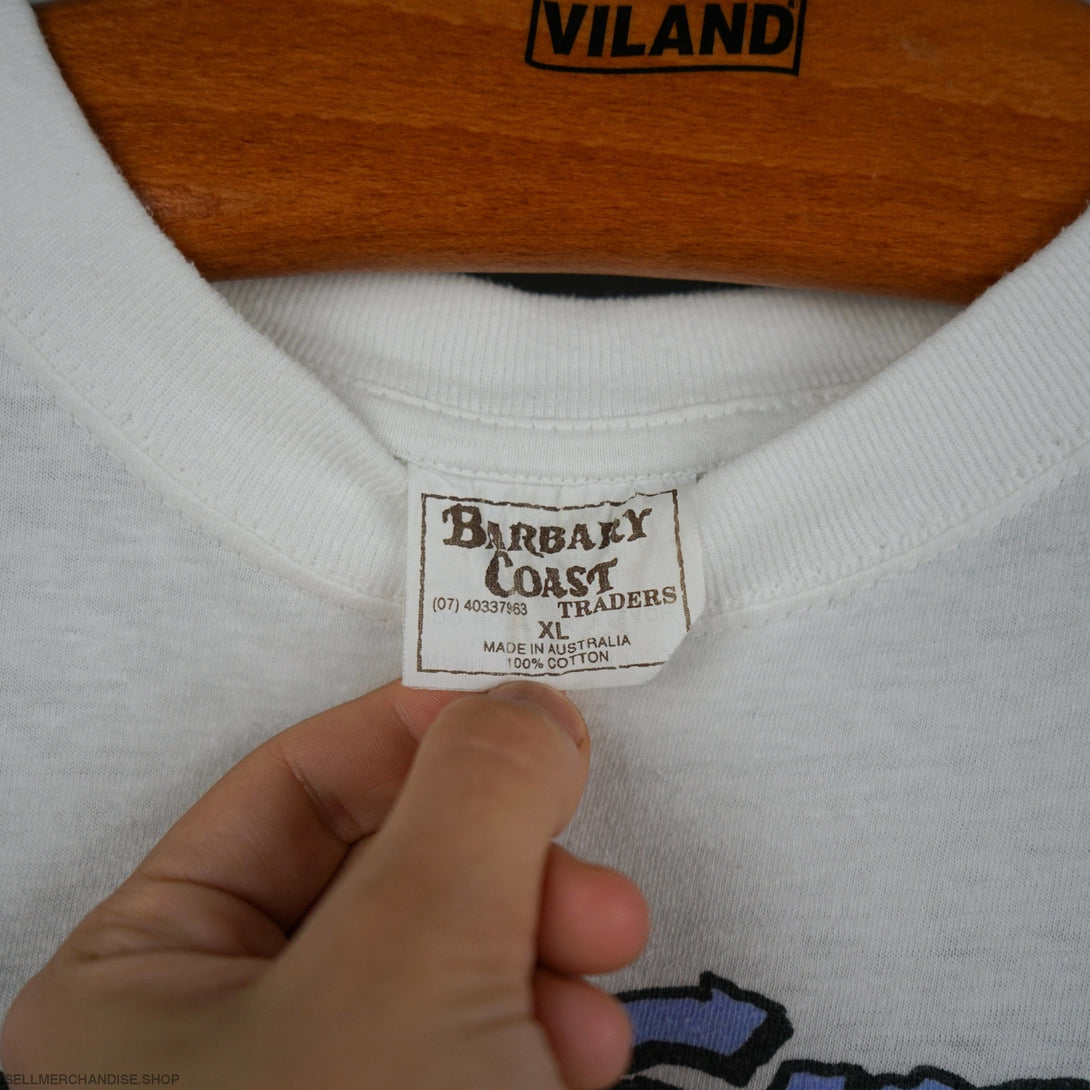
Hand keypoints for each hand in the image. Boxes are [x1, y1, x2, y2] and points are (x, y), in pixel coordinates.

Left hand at [1, 681, 647, 1088]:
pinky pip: (471, 1039)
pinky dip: (534, 1028)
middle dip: (501, 860)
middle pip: (379, 872)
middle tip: (591, 882)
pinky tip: (582, 1061)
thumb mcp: (412, 959)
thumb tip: (529, 700)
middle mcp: (207, 1044)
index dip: (412, 734)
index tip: (522, 721)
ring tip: (595, 986)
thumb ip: (474, 796)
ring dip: (534, 947)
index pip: (288, 789)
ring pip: (441, 957)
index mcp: (138, 984)